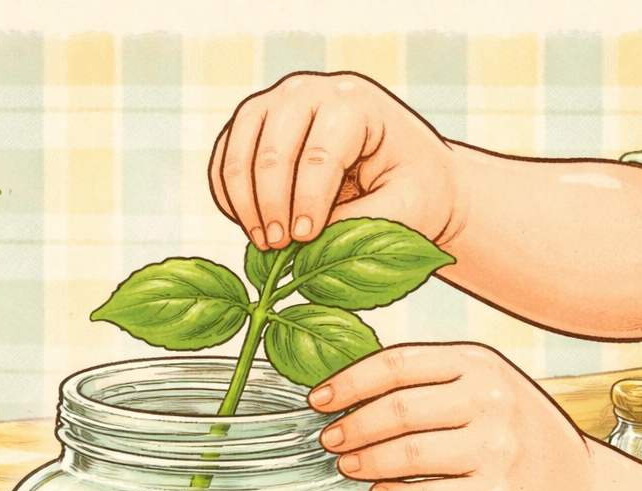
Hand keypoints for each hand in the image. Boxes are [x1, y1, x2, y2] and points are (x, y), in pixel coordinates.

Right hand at [209, 72, 462, 250]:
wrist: (409, 175)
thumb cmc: (415, 190)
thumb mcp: (405, 210)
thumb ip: (359, 225)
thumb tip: (305, 244)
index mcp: (355, 104)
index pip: (319, 154)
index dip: (308, 202)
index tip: (305, 240)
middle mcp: (310, 93)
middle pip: (273, 149)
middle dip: (272, 205)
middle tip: (278, 248)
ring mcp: (277, 104)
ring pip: (239, 149)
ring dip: (244, 202)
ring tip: (263, 243)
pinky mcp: (254, 126)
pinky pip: (226, 159)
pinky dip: (229, 196)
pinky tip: (249, 226)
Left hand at [310, 343, 593, 490]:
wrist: (577, 489)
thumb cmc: (518, 437)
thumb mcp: (486, 389)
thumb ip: (432, 383)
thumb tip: (351, 390)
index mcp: (480, 364)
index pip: (399, 363)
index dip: (349, 382)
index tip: (320, 399)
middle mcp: (491, 400)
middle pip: (398, 408)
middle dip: (352, 426)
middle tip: (331, 439)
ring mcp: (496, 449)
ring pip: (406, 454)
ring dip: (366, 462)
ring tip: (350, 466)